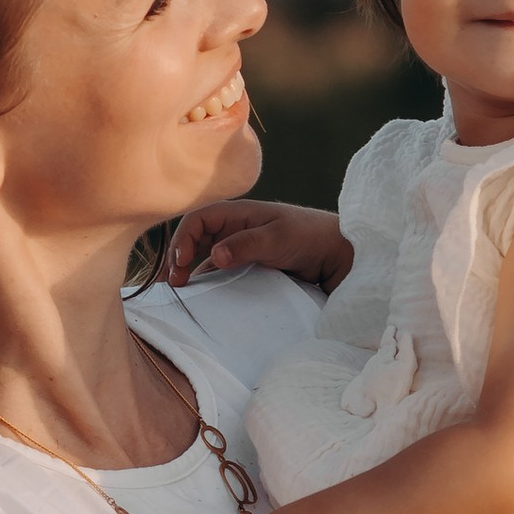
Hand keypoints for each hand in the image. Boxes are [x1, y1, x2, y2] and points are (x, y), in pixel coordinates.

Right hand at [168, 199, 351, 291]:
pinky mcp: (248, 269)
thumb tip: (215, 256)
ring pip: (206, 260)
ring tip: (182, 295)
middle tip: (175, 285)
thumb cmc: (310, 235)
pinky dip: (209, 285)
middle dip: (180, 259)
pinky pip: (221, 275)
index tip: (182, 264)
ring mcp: (241, 250)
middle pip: (195, 241)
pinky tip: (203, 299)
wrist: (338, 255)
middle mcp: (235, 230)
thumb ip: (247, 245)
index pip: (198, 220)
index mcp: (238, 214)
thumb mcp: (278, 237)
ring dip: (192, 275)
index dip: (183, 239)